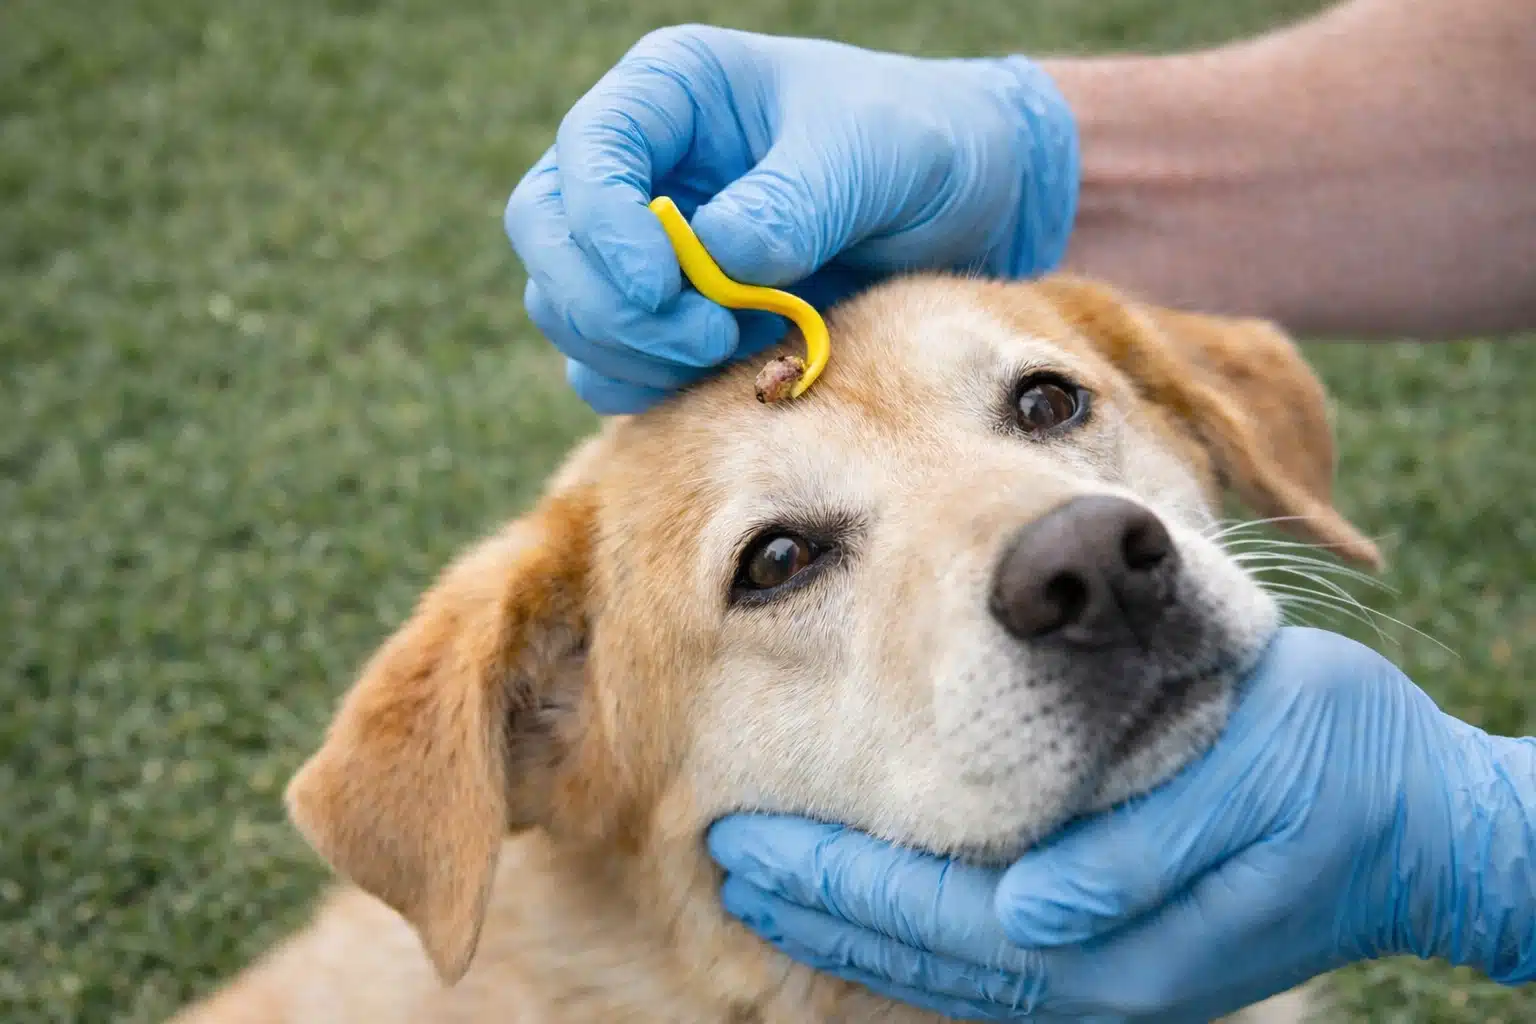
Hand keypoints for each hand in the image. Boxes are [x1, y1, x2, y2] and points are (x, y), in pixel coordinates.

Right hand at [503, 26, 1077, 412]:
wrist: (962, 206)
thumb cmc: (916, 145)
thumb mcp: (873, 154)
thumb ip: (794, 201)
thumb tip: (715, 258)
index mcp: (671, 93)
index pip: (585, 153)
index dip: (602, 229)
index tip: (663, 288)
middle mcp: (638, 167)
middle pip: (545, 239)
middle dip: (608, 303)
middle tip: (705, 337)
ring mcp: (640, 245)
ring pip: (567, 310)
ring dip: (634, 351)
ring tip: (738, 343)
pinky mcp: (661, 314)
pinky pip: (609, 365)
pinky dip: (651, 384)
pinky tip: (735, 368)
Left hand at [707, 627, 1535, 1019]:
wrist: (1423, 824)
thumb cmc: (1342, 772)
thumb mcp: (1258, 785)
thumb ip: (1143, 859)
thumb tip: (1029, 916)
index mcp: (1121, 937)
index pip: (934, 913)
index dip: (832, 879)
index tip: (739, 840)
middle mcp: (1098, 975)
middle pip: (918, 949)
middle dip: (816, 905)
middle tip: (720, 856)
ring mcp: (1107, 977)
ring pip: (940, 965)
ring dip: (849, 927)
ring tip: (767, 885)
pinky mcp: (1120, 958)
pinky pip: (984, 964)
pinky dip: (911, 941)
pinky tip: (870, 914)